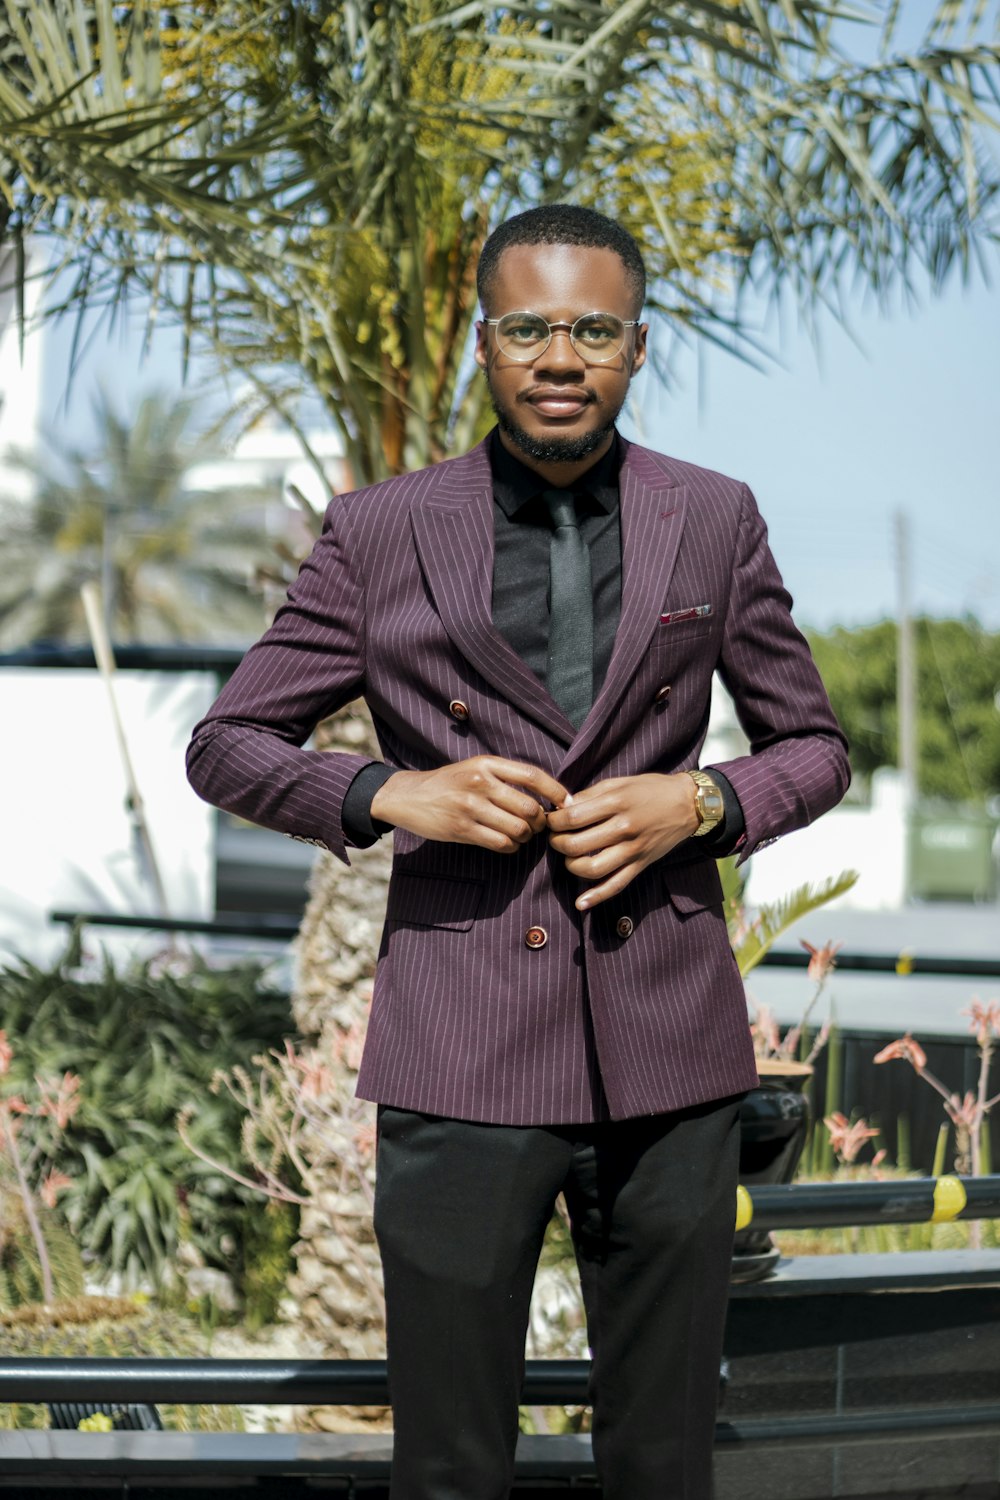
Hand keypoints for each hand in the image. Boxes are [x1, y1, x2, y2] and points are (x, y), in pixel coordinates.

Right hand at [371, 757, 568, 853]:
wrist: (407, 796)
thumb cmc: (448, 783)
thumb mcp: (475, 768)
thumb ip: (504, 776)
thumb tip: (546, 794)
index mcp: (486, 764)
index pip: (532, 775)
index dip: (555, 790)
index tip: (566, 802)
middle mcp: (480, 783)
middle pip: (529, 807)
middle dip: (540, 821)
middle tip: (538, 825)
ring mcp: (470, 807)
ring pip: (518, 829)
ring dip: (526, 837)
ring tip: (522, 835)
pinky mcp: (462, 829)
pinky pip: (501, 844)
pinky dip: (511, 847)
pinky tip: (508, 843)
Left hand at [546, 773, 698, 909]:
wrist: (687, 804)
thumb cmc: (649, 790)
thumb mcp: (619, 783)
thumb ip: (590, 795)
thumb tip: (562, 807)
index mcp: (616, 803)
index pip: (572, 818)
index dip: (554, 821)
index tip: (551, 821)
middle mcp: (624, 828)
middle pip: (577, 845)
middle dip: (557, 843)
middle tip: (555, 839)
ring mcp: (633, 850)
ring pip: (592, 868)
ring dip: (571, 866)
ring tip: (568, 858)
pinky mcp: (641, 864)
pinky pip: (616, 885)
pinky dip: (597, 897)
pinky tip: (580, 903)